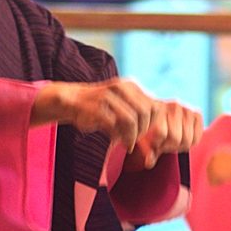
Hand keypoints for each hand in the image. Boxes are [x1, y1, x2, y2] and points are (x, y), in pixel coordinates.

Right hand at [36, 78, 155, 151]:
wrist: (71, 101)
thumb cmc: (101, 109)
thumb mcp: (122, 107)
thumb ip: (138, 115)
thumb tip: (158, 134)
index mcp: (130, 86)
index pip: (154, 107)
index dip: (153, 124)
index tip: (145, 135)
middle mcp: (121, 87)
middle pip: (145, 113)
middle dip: (144, 131)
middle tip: (136, 141)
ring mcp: (108, 96)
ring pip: (131, 119)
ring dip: (132, 136)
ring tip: (128, 144)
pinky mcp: (96, 106)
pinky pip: (114, 123)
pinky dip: (119, 136)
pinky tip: (117, 141)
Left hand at [131, 100, 202, 168]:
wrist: (162, 116)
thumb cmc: (152, 130)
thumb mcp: (146, 139)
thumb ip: (147, 151)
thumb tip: (149, 162)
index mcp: (158, 108)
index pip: (161, 133)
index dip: (158, 144)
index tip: (156, 144)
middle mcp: (174, 106)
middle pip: (176, 138)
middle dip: (170, 146)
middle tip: (166, 144)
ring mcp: (187, 109)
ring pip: (187, 140)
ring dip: (180, 145)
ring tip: (173, 141)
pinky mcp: (197, 114)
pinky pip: (197, 138)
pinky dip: (191, 142)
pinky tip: (183, 137)